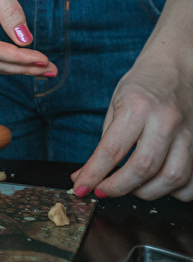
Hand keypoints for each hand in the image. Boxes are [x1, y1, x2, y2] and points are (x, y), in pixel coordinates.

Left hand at [71, 57, 192, 200]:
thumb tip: (85, 175)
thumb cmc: (141, 86)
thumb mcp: (115, 105)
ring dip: (145, 192)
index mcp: (137, 107)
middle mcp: (165, 121)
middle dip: (117, 187)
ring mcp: (188, 134)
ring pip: (172, 178)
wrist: (176, 69)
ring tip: (129, 188)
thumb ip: (104, 143)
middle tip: (102, 191)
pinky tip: (157, 184)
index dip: (94, 174)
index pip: (113, 150)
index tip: (81, 188)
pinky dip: (174, 191)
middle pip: (143, 168)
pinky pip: (192, 181)